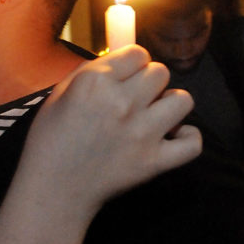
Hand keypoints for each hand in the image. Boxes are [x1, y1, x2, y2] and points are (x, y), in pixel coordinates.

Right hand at [15, 45, 202, 223]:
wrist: (54, 189)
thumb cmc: (50, 141)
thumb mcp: (59, 94)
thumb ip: (90, 71)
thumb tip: (120, 59)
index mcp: (95, 82)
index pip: (137, 53)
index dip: (132, 65)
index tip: (125, 79)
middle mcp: (122, 102)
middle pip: (160, 72)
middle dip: (149, 82)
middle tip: (136, 99)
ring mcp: (142, 132)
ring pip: (182, 99)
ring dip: (170, 104)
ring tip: (156, 115)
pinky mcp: (154, 161)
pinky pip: (192, 142)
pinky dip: (187, 138)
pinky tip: (173, 137)